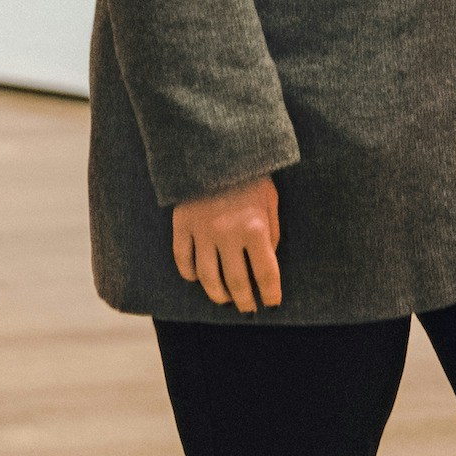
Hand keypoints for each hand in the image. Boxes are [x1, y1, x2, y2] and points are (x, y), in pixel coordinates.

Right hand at [171, 175, 284, 311]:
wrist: (216, 146)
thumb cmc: (250, 173)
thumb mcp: (270, 199)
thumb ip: (272, 232)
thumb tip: (267, 262)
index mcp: (255, 228)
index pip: (266, 274)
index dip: (271, 295)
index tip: (273, 304)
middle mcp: (228, 235)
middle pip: (237, 283)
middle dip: (245, 301)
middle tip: (249, 309)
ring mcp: (202, 232)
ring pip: (208, 278)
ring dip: (218, 295)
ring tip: (226, 300)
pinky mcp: (182, 225)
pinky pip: (183, 259)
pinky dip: (190, 274)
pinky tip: (197, 279)